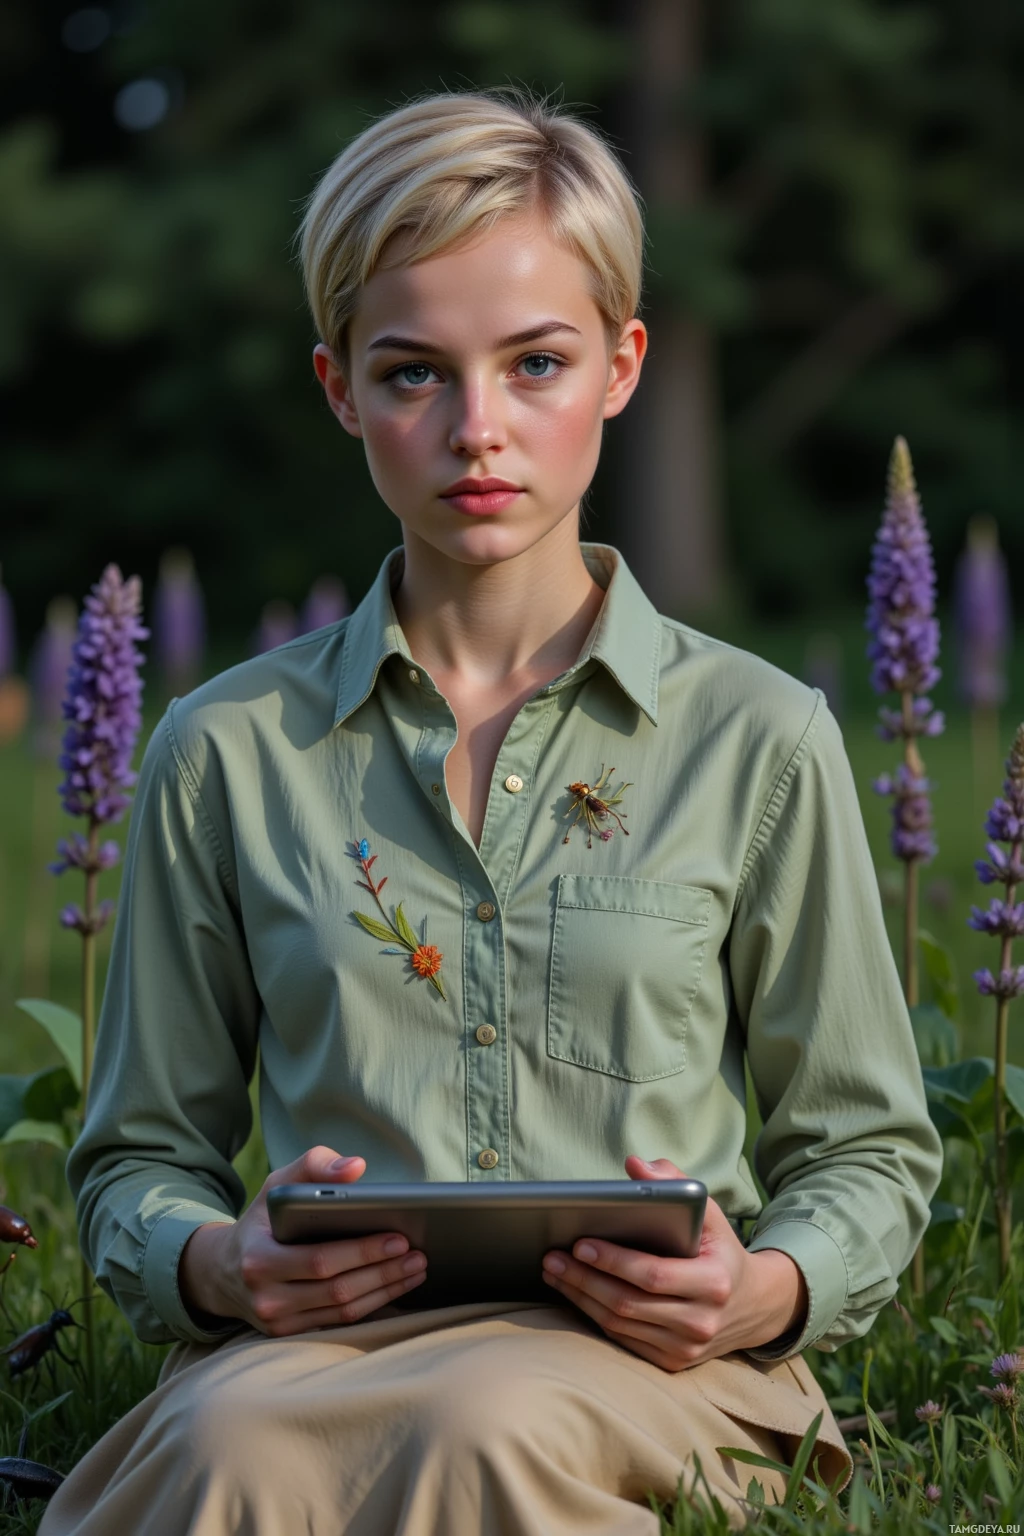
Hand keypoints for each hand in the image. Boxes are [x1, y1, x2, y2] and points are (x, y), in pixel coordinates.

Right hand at [178, 1146, 427, 1336]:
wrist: (224, 1271)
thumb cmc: (262, 1221)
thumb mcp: (277, 1184)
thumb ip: (314, 1165)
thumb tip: (356, 1167)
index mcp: (259, 1260)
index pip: (321, 1260)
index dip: (363, 1252)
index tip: (399, 1238)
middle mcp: (267, 1298)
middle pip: (338, 1290)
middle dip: (384, 1272)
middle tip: (418, 1254)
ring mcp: (278, 1323)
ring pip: (344, 1311)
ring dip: (386, 1291)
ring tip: (415, 1269)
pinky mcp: (291, 1335)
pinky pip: (339, 1322)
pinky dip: (372, 1306)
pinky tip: (395, 1287)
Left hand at [540, 1156, 807, 1371]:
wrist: (753, 1305)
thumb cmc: (721, 1251)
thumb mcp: (710, 1214)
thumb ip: (676, 1184)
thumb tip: (635, 1166)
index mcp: (713, 1283)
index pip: (652, 1274)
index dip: (613, 1261)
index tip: (580, 1243)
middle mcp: (702, 1321)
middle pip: (628, 1303)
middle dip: (584, 1279)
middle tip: (552, 1257)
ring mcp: (686, 1347)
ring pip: (620, 1324)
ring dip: (581, 1298)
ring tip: (554, 1272)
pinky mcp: (673, 1362)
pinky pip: (624, 1340)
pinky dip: (594, 1316)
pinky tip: (575, 1294)